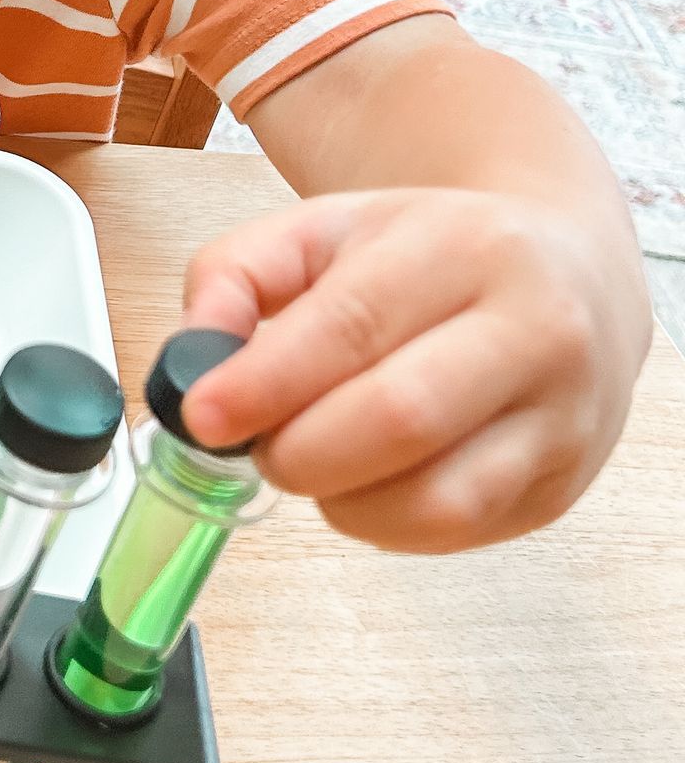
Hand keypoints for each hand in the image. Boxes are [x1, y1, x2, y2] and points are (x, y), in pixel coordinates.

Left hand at [177, 189, 648, 550]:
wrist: (569, 278)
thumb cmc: (432, 258)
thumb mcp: (326, 230)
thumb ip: (237, 274)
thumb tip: (192, 357)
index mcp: (469, 246)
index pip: (353, 325)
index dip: (266, 382)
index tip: (202, 416)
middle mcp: (537, 330)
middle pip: (399, 419)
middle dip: (297, 450)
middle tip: (254, 444)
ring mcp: (561, 417)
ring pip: (434, 498)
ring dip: (340, 498)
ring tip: (315, 457)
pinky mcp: (560, 486)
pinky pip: (453, 532)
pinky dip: (382, 522)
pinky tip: (365, 480)